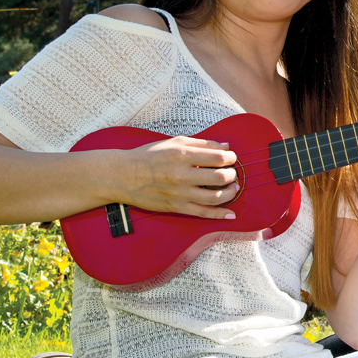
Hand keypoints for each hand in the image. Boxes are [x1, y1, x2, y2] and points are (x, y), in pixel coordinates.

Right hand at [122, 136, 240, 218]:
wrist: (123, 175)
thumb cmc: (149, 156)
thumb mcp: (174, 142)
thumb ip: (201, 143)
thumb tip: (225, 146)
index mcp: (182, 155)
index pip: (218, 157)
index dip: (230, 157)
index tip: (231, 157)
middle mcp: (182, 175)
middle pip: (219, 177)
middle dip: (232, 174)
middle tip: (232, 172)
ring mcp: (179, 193)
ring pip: (215, 197)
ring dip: (230, 193)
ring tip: (233, 188)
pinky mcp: (176, 207)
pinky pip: (202, 213)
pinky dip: (219, 215)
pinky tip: (231, 214)